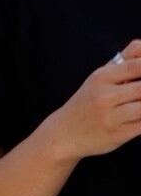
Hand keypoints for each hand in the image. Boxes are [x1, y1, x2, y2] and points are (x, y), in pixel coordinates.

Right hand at [48, 40, 140, 159]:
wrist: (63, 133)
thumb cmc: (87, 101)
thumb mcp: (100, 78)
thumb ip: (124, 61)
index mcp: (101, 77)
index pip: (136, 65)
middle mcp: (104, 96)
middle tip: (140, 92)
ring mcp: (111, 117)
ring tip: (138, 102)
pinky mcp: (118, 135)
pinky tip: (139, 117)